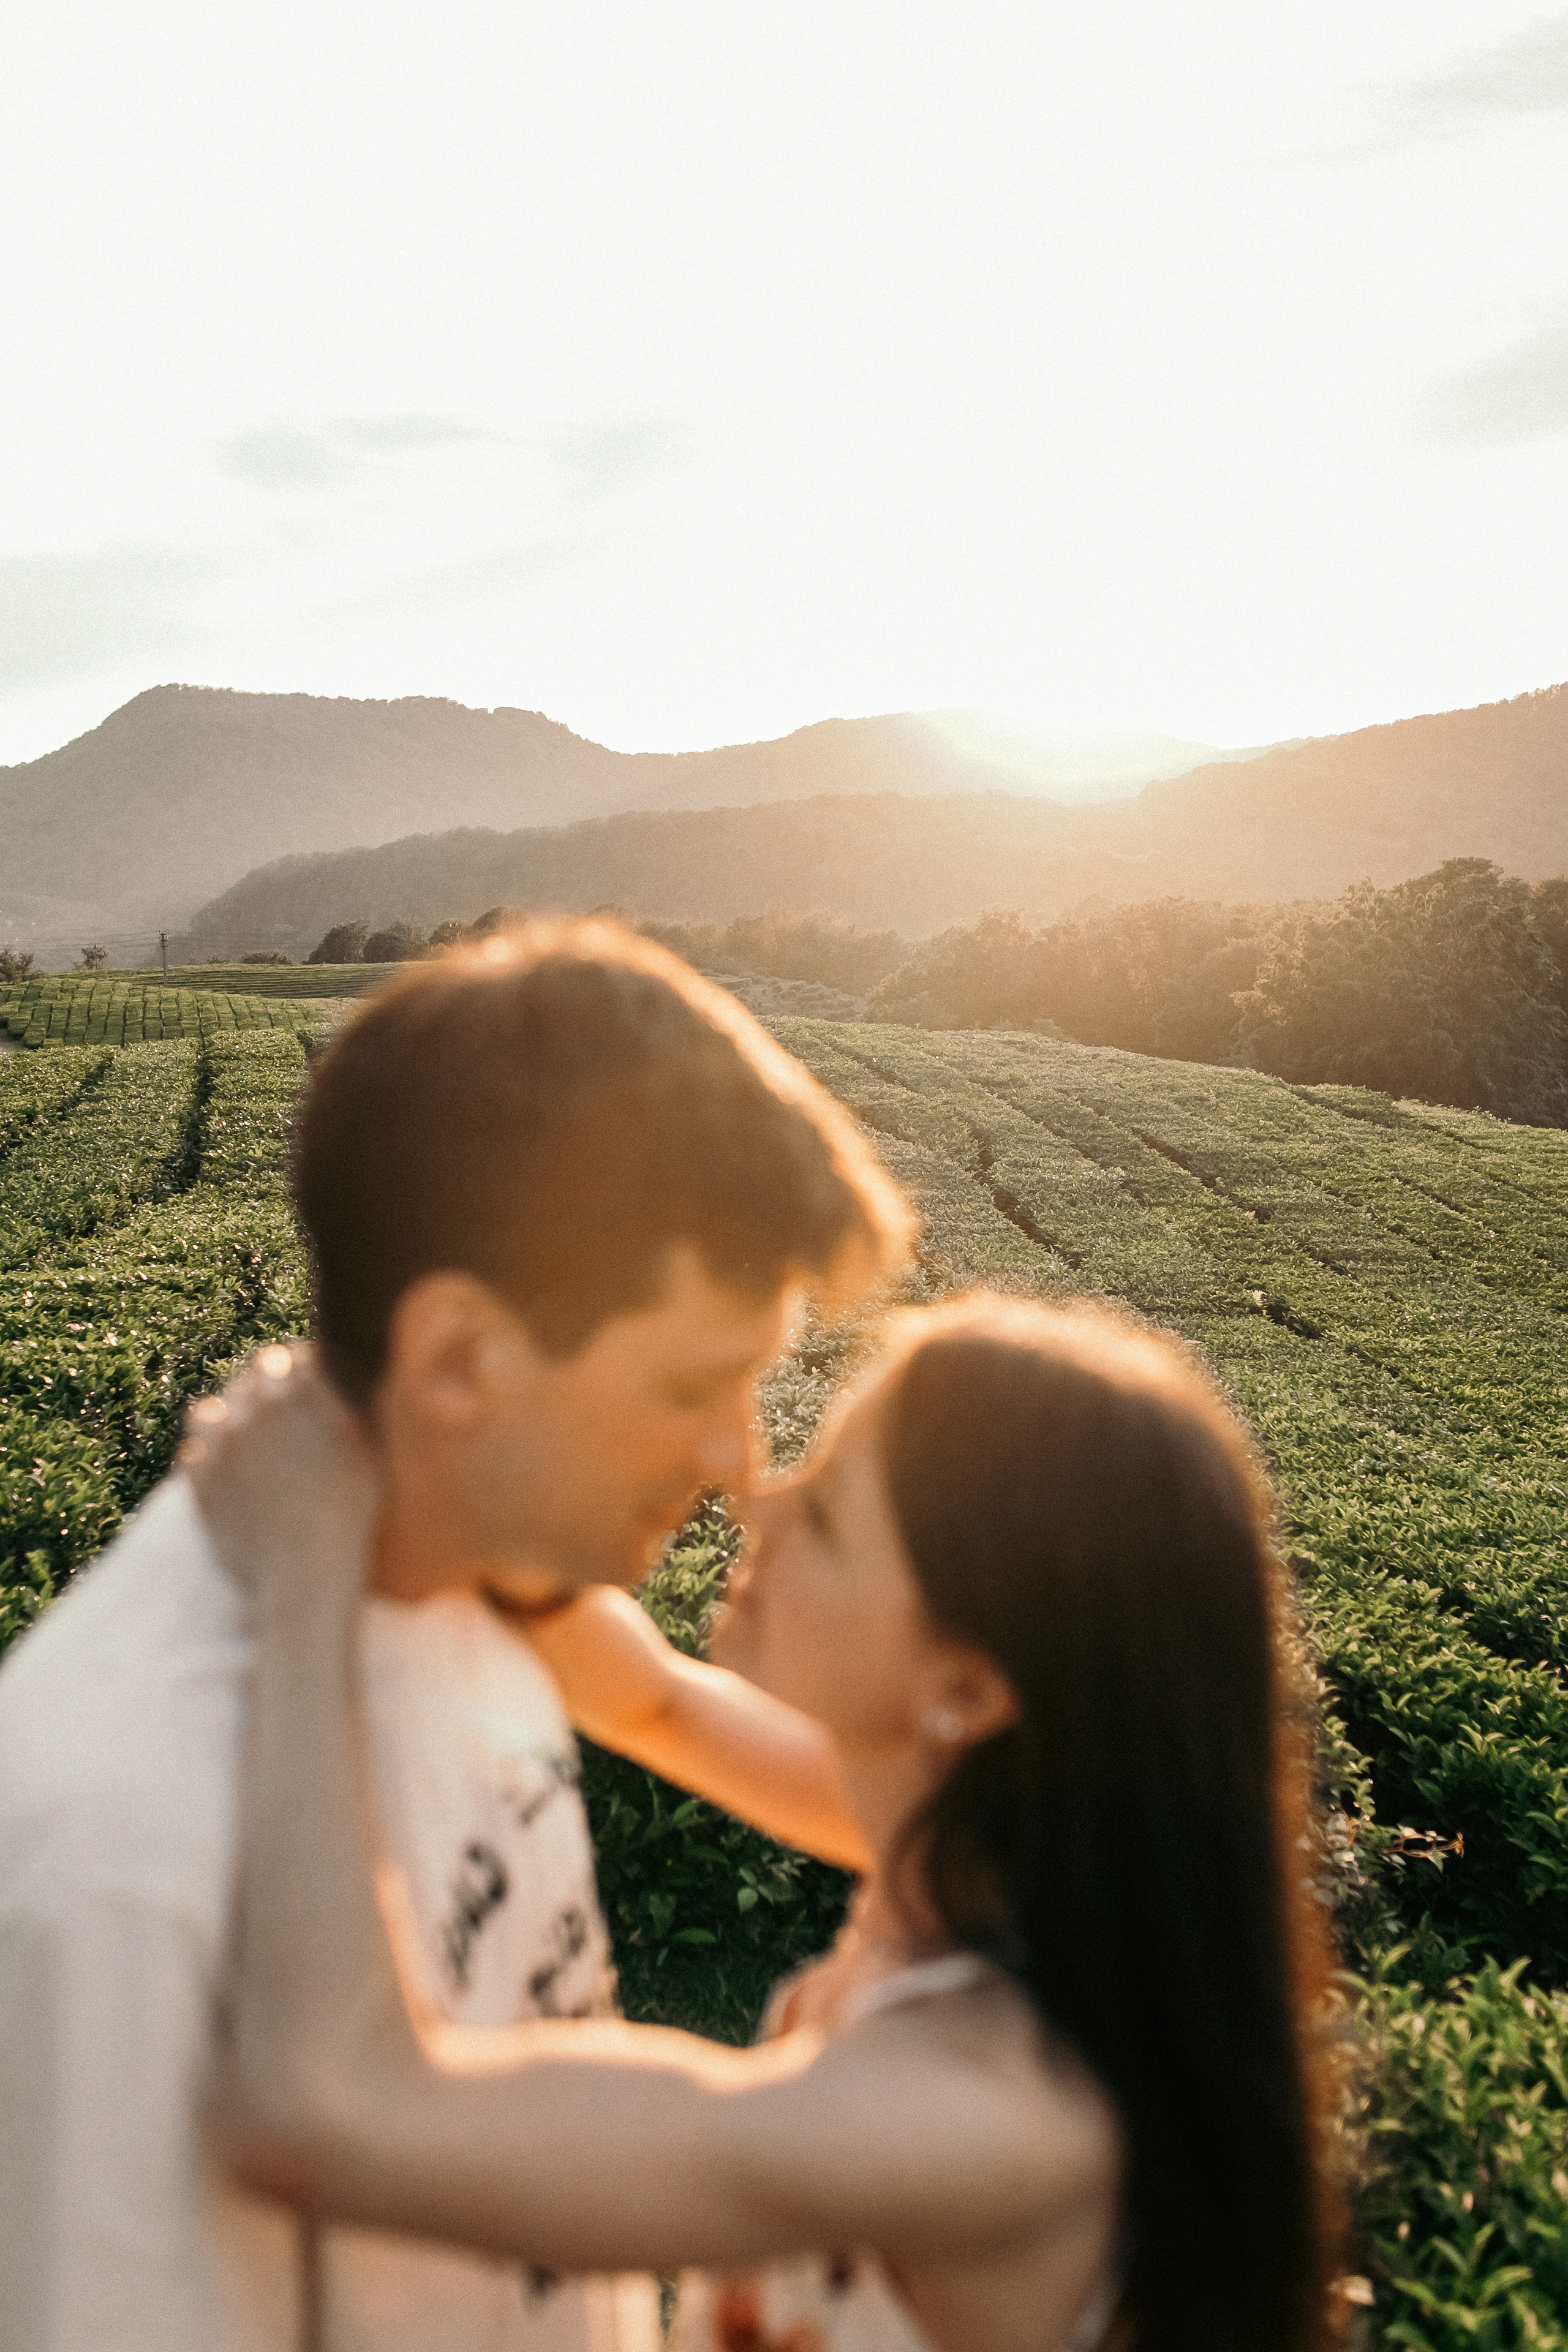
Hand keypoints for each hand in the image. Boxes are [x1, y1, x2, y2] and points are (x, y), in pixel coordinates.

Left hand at [182, 1343, 380, 1617]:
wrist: (306, 1569)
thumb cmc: (351, 1507)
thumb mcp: (365, 1440)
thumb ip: (344, 1393)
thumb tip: (329, 1366)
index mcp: (298, 1389)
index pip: (285, 1356)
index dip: (295, 1371)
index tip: (304, 1389)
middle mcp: (253, 1406)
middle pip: (247, 1379)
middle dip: (263, 1392)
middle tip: (282, 1421)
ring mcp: (220, 1442)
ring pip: (212, 1408)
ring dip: (229, 1418)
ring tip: (248, 1443)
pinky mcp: (198, 1478)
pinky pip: (193, 1450)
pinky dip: (209, 1455)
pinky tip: (231, 1471)